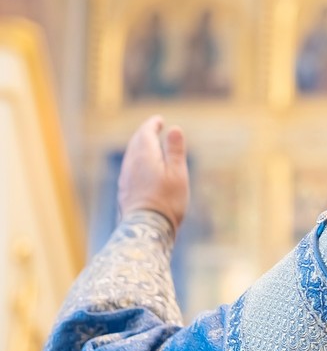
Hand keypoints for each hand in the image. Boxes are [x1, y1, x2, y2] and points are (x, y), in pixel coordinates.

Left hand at [118, 115, 189, 232]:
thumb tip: (174, 128)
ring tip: (149, 146)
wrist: (146, 230)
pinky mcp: (124, 192)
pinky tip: (142, 169)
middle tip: (154, 129)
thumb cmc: (166, 201)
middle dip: (145, 133)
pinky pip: (129, 168)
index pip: (145, 133)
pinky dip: (137, 161)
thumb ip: (175, 150)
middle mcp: (131, 165)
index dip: (152, 125)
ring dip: (140, 147)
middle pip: (135, 143)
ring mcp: (126, 179)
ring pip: (131, 156)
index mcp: (144, 156)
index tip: (159, 120)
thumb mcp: (177, 173)